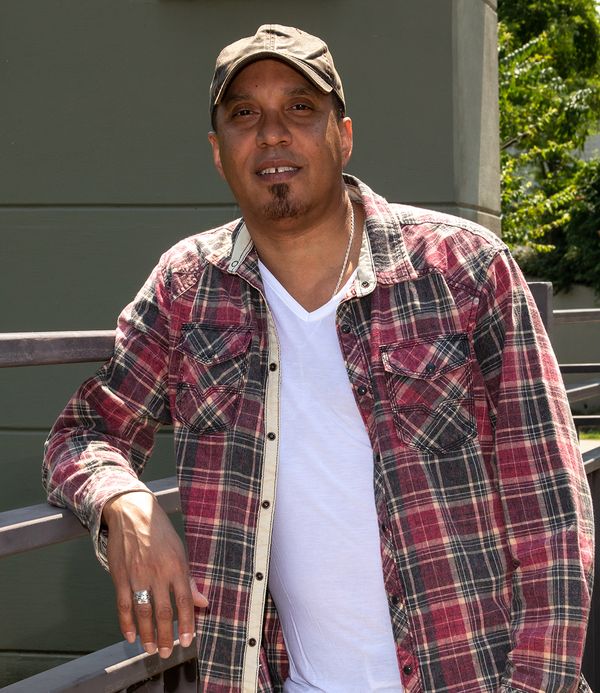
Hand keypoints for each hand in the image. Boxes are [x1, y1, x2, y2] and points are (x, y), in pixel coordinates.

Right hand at [102, 491, 207, 657]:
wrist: (133, 512)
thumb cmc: (160, 532)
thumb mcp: (180, 550)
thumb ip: (189, 579)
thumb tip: (202, 602)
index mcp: (176, 565)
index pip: (184, 600)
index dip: (186, 623)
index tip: (188, 639)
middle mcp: (157, 572)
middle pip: (163, 611)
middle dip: (167, 635)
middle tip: (168, 652)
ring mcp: (137, 575)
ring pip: (143, 612)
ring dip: (148, 634)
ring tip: (152, 648)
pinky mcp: (120, 576)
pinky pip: (124, 605)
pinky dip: (126, 623)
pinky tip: (131, 636)